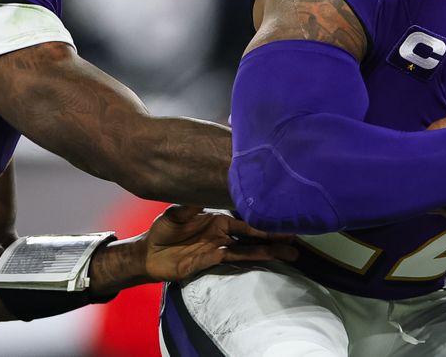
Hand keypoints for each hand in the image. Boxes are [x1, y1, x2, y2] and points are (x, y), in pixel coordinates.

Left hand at [143, 205, 297, 281]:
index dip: (261, 216)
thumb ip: (193, 203)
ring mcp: (219, 247)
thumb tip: (207, 185)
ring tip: (292, 252)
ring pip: (249, 248)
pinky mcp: (212, 260)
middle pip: (252, 233)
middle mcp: (222, 231)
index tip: (280, 212)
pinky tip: (268, 258)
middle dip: (273, 234)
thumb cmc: (162, 230)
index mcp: (216, 216)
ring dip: (269, 250)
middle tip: (297, 234)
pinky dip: (252, 258)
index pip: (243, 215)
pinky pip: (236, 259)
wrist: (148, 254)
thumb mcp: (176, 212)